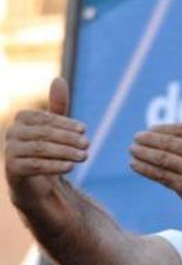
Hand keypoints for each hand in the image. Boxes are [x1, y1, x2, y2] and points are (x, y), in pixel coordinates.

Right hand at [4, 78, 88, 207]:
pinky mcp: (13, 170)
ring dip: (65, 152)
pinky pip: (34, 165)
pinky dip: (54, 165)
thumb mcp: (55, 128)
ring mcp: (9, 152)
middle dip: (67, 138)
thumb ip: (57, 106)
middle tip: (88, 144)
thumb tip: (59, 80)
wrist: (38, 184)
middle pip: (42, 133)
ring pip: (39, 149)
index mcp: (22, 119)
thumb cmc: (48, 150)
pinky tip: (71, 166)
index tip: (84, 130)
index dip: (64, 123)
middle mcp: (12, 133)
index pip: (44, 118)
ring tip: (84, 156)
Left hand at [129, 88, 181, 218]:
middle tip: (135, 139)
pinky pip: (161, 175)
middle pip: (169, 143)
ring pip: (162, 159)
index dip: (161, 129)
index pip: (180, 129)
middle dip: (148, 140)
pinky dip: (145, 169)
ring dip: (143, 154)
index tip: (149, 130)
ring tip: (132, 150)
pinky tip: (135, 164)